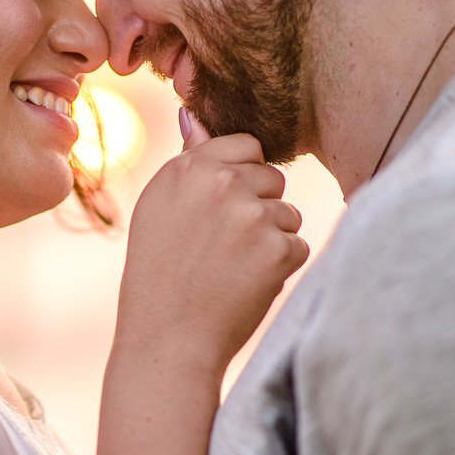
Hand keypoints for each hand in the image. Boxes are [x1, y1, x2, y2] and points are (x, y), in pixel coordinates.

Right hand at [116, 110, 308, 377]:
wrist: (166, 340)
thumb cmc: (158, 278)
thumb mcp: (157, 211)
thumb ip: (186, 163)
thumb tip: (192, 114)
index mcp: (186, 169)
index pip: (245, 146)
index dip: (240, 181)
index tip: (221, 215)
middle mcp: (218, 183)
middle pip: (271, 178)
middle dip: (257, 210)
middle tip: (221, 252)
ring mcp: (251, 215)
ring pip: (287, 214)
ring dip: (270, 241)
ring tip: (230, 272)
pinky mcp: (278, 248)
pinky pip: (297, 247)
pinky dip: (279, 270)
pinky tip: (244, 288)